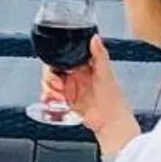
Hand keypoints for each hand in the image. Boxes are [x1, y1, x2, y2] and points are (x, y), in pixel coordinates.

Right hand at [42, 34, 141, 152]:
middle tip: (58, 85)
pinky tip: (52, 101)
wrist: (110, 123)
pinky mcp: (66, 100)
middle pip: (52, 69)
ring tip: (58, 97)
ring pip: (49, 82)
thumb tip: (95, 37)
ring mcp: (70, 88)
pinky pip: (50, 96)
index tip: (58, 67)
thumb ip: (99, 55)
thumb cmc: (113, 100)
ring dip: (48, 88)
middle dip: (49, 76)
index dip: (57, 59)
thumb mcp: (106, 75)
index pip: (64, 56)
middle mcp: (75, 75)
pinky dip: (47, 97)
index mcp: (84, 66)